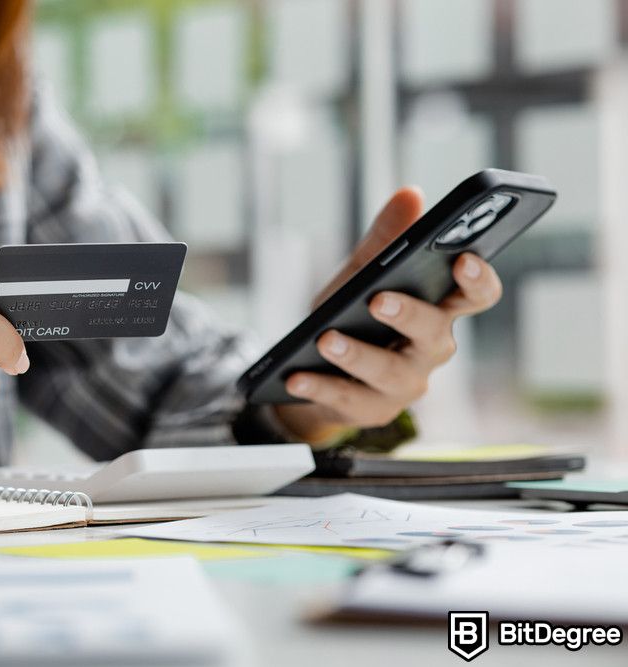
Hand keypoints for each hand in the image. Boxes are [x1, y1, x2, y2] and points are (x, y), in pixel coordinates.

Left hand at [272, 187, 502, 444]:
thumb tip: (410, 194)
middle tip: (378, 299)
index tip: (464, 259)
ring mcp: (404, 385)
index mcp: (439, 310)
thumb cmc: (352, 315)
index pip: (477, 295)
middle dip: (409, 315)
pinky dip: (320, 386)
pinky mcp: (372, 411)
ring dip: (358, 355)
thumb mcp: (362, 274)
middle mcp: (430, 350)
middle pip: (435, 334)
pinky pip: (349, 399)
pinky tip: (295, 375)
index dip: (478, 280)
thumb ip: (385, 240)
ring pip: (391, 373)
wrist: (315, 368)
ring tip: (325, 338)